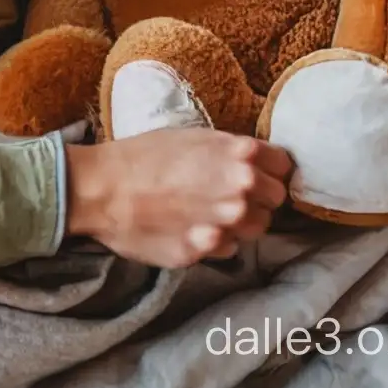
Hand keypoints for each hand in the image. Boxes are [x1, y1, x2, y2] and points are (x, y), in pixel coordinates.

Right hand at [64, 127, 291, 267]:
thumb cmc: (141, 155)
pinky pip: (228, 248)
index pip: (284, 166)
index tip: (260, 172)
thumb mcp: (189, 136)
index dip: (272, 169)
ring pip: (257, 228)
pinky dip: (216, 239)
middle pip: (276, 199)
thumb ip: (228, 152)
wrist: (103, 187)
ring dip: (241, 221)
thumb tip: (252, 164)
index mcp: (239, 153)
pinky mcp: (208, 250)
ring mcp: (227, 221)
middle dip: (260, 196)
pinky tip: (192, 227)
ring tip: (209, 210)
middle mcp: (241, 187)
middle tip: (231, 192)